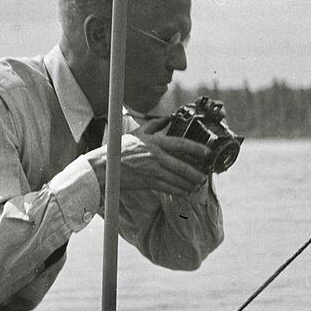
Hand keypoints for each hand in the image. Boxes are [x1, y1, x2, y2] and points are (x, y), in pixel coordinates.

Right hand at [88, 117, 208, 195]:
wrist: (104, 167)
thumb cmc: (119, 150)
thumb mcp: (137, 133)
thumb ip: (153, 125)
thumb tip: (166, 118)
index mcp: (154, 142)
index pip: (180, 144)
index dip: (196, 149)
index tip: (207, 153)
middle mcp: (155, 156)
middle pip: (181, 166)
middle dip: (195, 173)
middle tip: (204, 176)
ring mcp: (151, 170)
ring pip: (176, 179)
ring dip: (189, 183)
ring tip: (197, 185)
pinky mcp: (147, 182)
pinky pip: (167, 187)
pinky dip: (178, 190)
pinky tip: (184, 191)